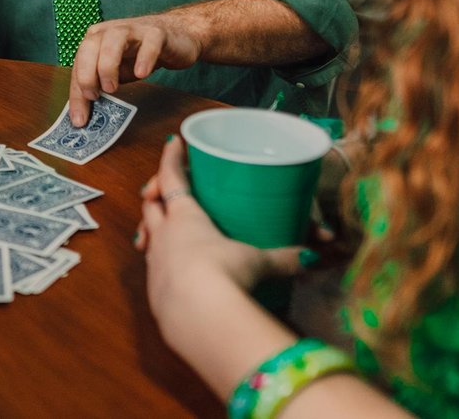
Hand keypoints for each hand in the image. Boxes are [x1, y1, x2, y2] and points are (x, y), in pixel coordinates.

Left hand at [69, 13, 201, 125]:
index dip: (76, 92)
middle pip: (89, 47)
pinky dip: (143, 58)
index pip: (78, 64)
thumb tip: (83, 116)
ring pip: (114, 40)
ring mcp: (133, 29)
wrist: (175, 37)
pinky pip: (148, 43)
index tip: (79, 119)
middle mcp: (110, 31)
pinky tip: (141, 74)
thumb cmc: (139, 55)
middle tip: (94, 97)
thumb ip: (99, 87)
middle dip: (86, 74)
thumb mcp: (115, 73)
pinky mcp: (156, 34)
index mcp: (95, 40)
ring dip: (108, 65)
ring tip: (112, 88)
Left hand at [136, 138, 308, 319]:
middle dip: (155, 195)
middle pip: (150, 206)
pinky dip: (161, 265)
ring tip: (160, 232)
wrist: (198, 316)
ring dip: (152, 231)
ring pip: (147, 237)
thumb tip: (312, 255)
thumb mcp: (257, 261)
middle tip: (162, 190)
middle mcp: (163, 236)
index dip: (171, 158)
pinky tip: (172, 272)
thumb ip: (283, 257)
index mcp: (184, 217)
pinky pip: (153, 270)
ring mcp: (155, 265)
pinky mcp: (154, 294)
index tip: (173, 142)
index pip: (171, 177)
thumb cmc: (225, 273)